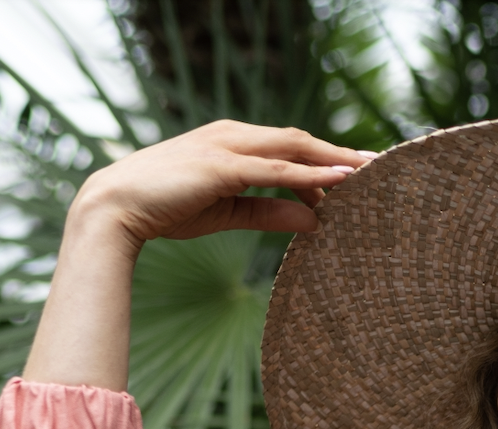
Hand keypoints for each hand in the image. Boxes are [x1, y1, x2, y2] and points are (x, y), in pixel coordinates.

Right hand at [71, 119, 370, 249]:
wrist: (116, 206)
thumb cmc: (168, 208)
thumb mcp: (230, 214)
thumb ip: (272, 214)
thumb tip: (315, 222)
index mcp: (235, 144)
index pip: (292, 147)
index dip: (327, 158)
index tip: (361, 173)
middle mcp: (235, 137)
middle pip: (301, 140)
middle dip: (342, 153)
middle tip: (382, 167)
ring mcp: (228, 147)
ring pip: (295, 149)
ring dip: (335, 159)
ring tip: (372, 172)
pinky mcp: (221, 167)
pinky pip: (277, 170)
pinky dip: (310, 174)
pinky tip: (339, 181)